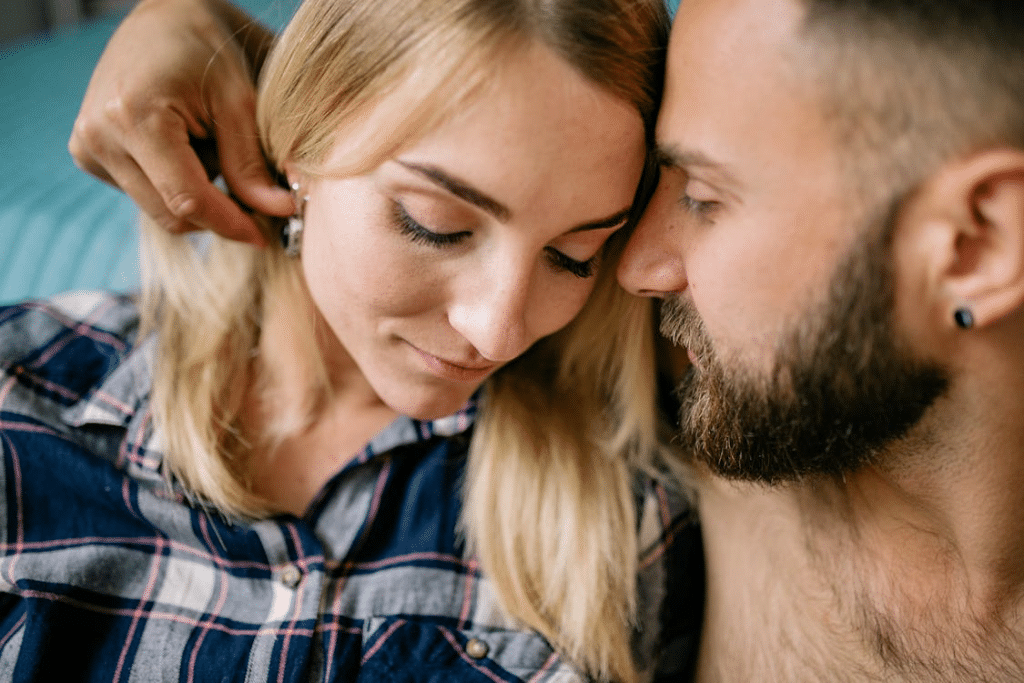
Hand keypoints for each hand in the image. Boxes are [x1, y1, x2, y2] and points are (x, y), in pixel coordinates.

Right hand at [68, 0, 292, 244]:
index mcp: (134, 117)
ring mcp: (87, 146)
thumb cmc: (209, 50)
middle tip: (254, 193)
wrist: (166, 18)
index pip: (187, 199)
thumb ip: (252, 162)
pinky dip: (174, 182)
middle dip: (217, 211)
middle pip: (170, 213)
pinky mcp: (87, 153)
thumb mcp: (240, 101)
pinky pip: (144, 193)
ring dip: (195, 193)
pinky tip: (184, 144)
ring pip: (158, 209)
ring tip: (210, 145)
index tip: (264, 236)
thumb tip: (280, 211)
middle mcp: (99, 136)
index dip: (230, 224)